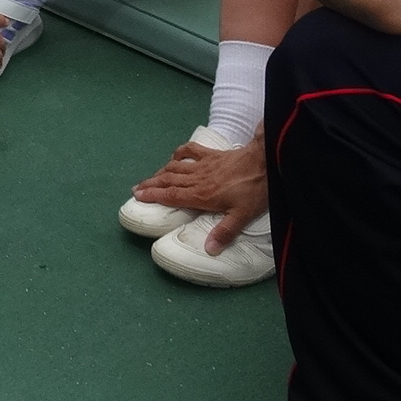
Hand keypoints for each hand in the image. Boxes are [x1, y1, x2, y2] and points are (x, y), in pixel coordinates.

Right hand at [132, 135, 268, 244]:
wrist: (264, 161)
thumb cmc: (254, 190)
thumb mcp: (242, 216)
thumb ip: (224, 232)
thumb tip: (208, 250)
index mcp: (202, 195)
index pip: (172, 195)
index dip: (153, 195)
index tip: (137, 196)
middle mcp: (197, 179)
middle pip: (168, 180)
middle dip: (150, 184)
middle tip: (136, 188)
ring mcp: (203, 164)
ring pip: (175, 167)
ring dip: (160, 172)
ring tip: (150, 178)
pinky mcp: (212, 154)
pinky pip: (190, 150)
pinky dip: (179, 153)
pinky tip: (174, 156)